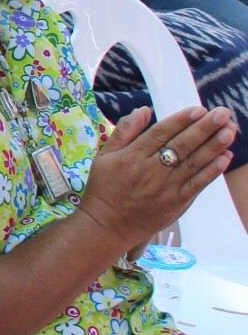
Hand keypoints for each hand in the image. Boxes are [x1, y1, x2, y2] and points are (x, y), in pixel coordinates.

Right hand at [75, 105, 235, 251]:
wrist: (107, 225)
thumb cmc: (104, 189)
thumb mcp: (104, 156)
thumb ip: (123, 132)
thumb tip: (143, 111)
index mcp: (132, 156)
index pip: (161, 133)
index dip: (181, 120)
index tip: (199, 109)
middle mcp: (151, 170)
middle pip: (182, 145)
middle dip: (204, 128)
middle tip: (222, 114)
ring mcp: (166, 188)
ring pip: (193, 163)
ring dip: (214, 146)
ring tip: (229, 131)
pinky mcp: (176, 203)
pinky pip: (197, 185)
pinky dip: (212, 171)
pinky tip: (224, 158)